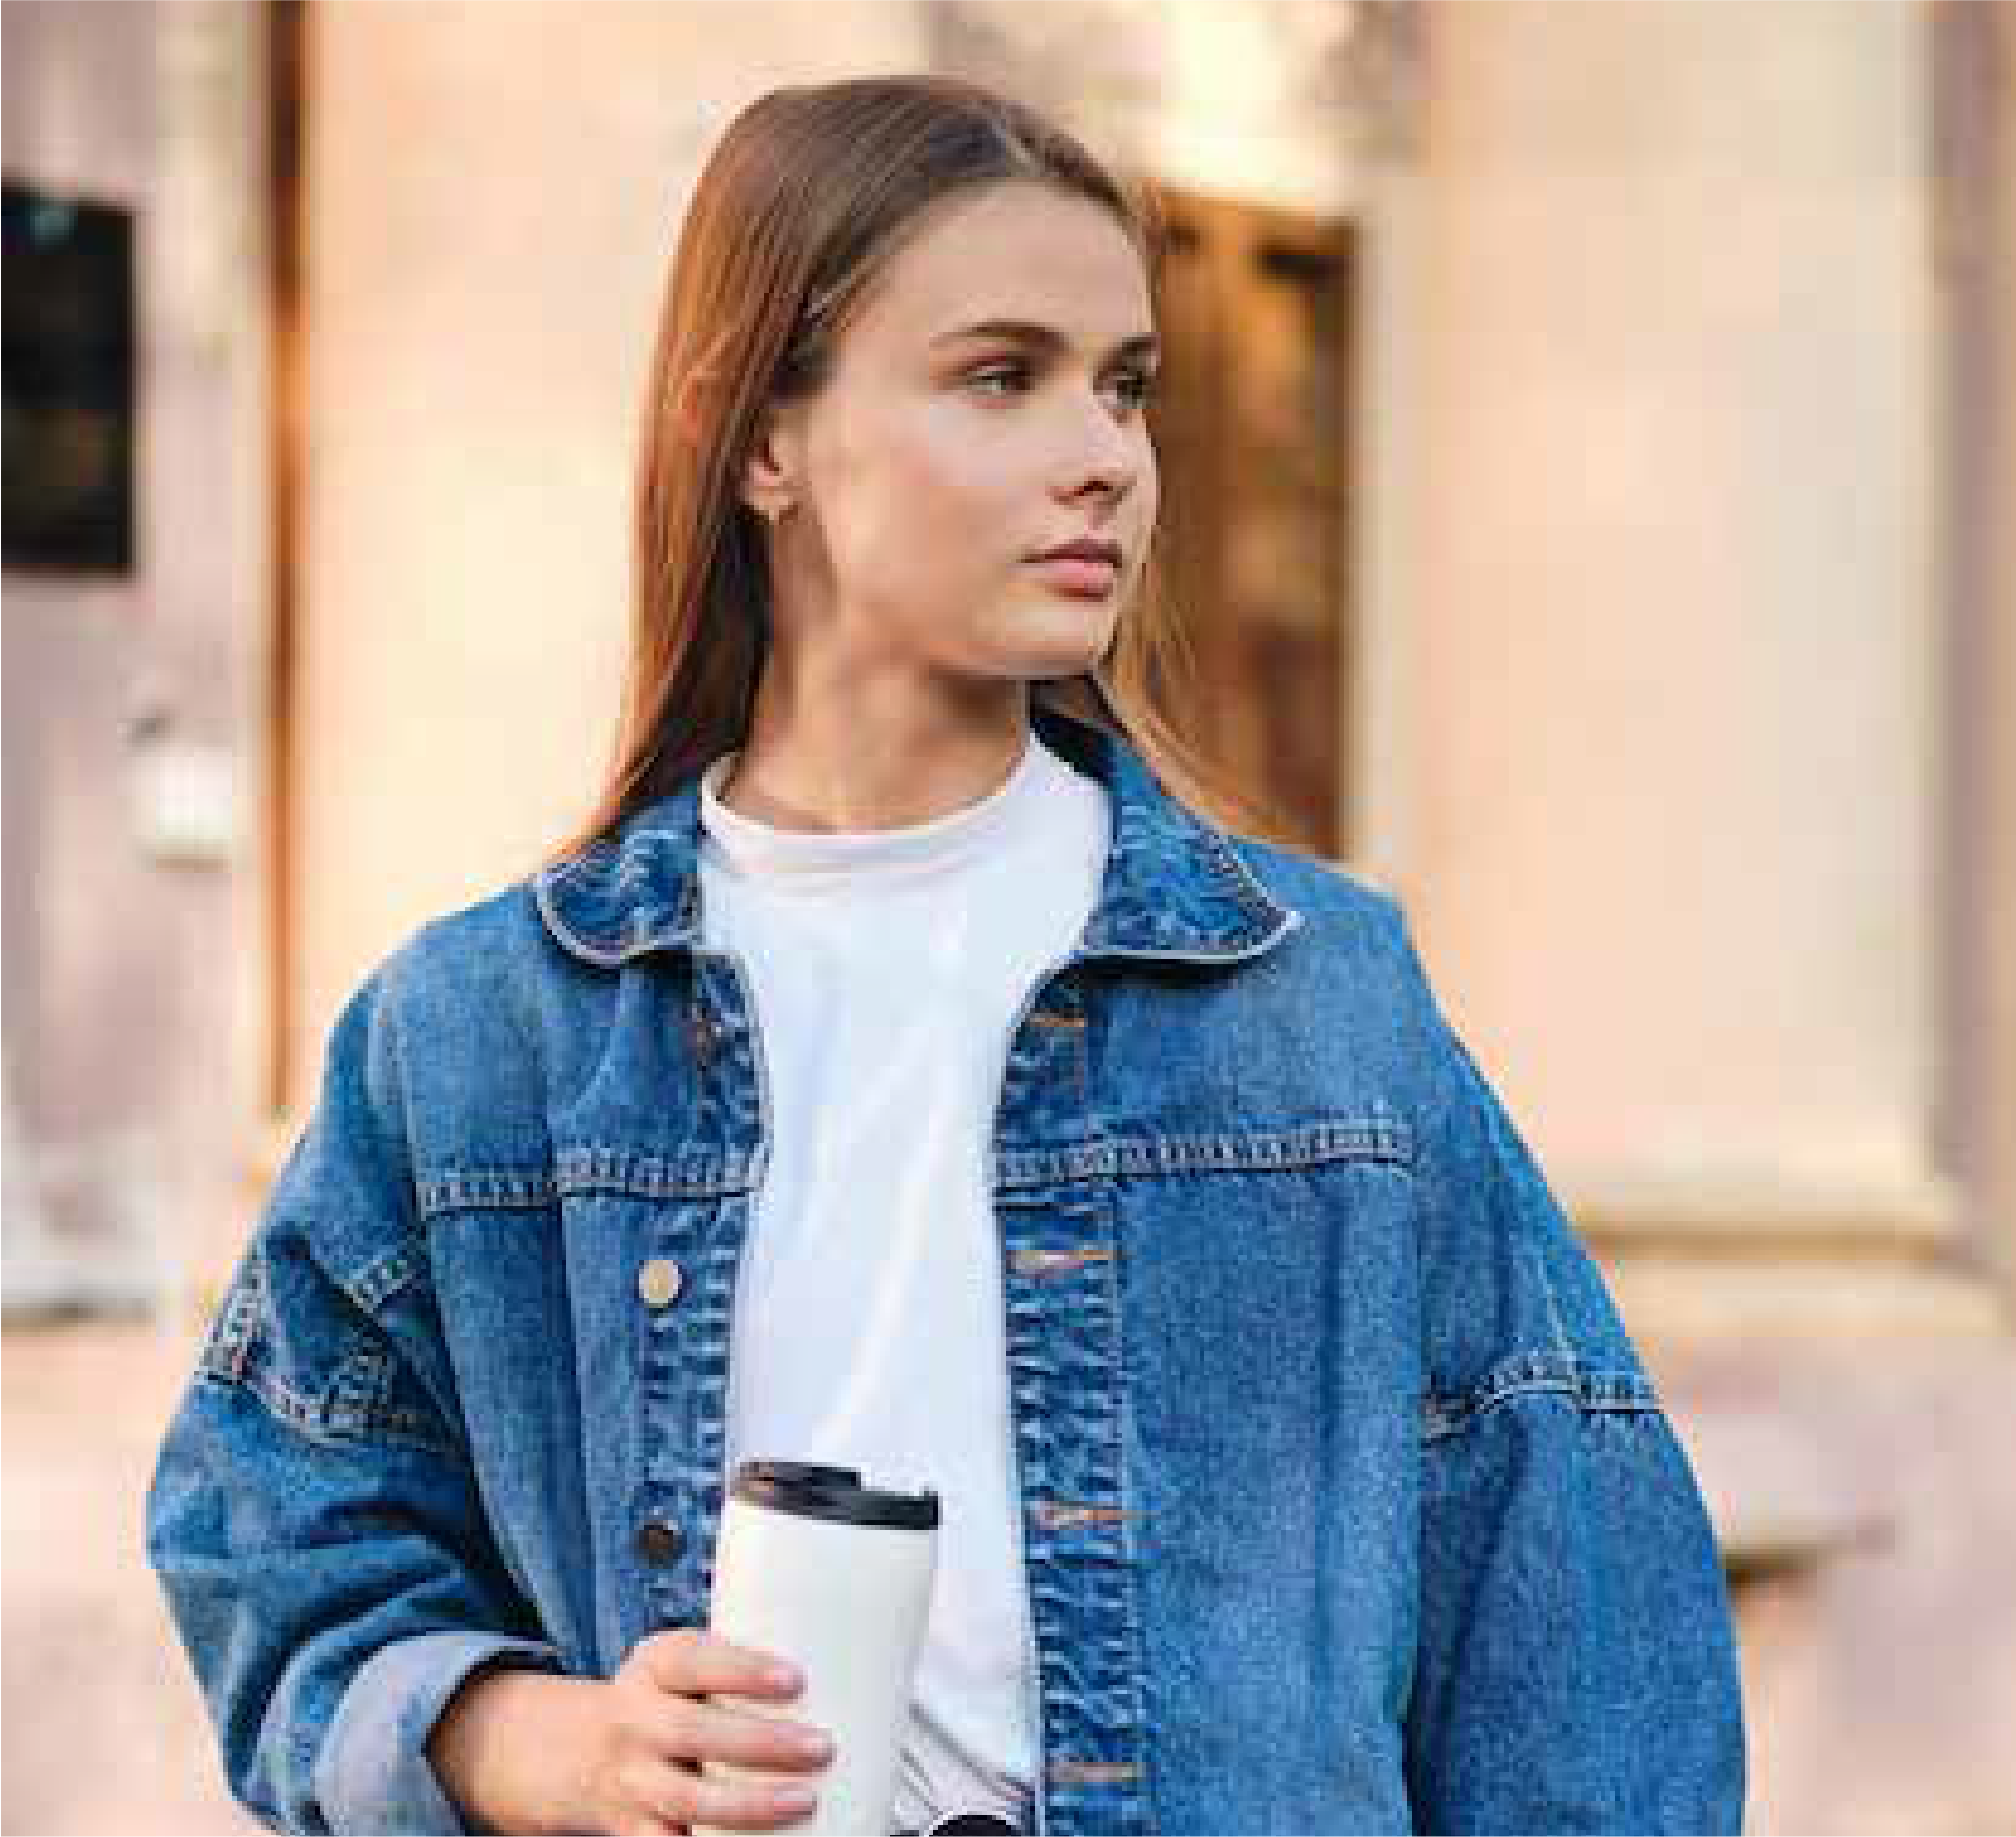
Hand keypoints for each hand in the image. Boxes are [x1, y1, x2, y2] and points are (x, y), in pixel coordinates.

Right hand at [574, 1627, 835, 1833]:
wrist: (578, 1750)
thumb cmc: (663, 1698)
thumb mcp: (683, 1665)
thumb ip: (737, 1667)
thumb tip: (841, 1667)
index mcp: (655, 1667)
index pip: (694, 1660)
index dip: (744, 1669)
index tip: (796, 1679)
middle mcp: (635, 1720)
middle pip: (693, 1731)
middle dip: (760, 1742)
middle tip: (821, 1746)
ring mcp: (631, 1779)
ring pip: (686, 1798)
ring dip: (749, 1805)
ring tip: (804, 1801)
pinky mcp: (631, 1828)